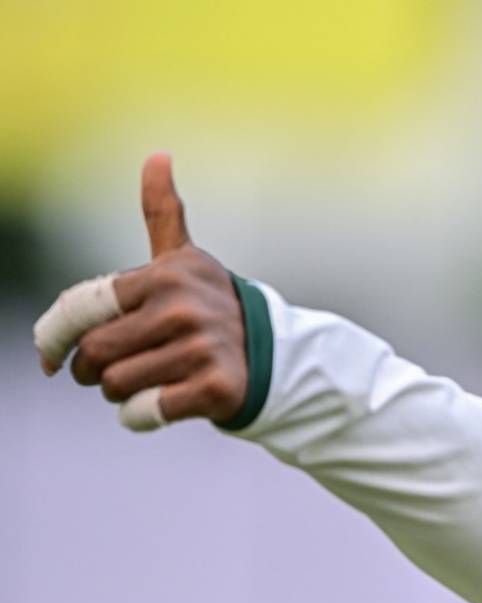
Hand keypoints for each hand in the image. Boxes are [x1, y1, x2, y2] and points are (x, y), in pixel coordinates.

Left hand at [34, 153, 247, 428]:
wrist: (275, 355)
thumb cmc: (212, 307)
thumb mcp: (186, 261)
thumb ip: (163, 212)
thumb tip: (158, 154)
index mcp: (165, 277)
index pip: (82, 309)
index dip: (56, 336)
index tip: (50, 357)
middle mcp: (183, 309)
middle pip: (94, 354)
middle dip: (92, 370)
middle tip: (108, 370)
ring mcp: (201, 349)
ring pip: (118, 386)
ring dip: (122, 393)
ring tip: (149, 380)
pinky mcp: (215, 388)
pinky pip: (147, 412)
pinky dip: (145, 415)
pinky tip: (167, 402)